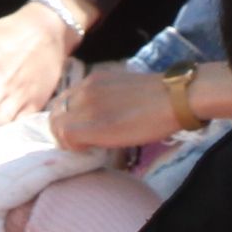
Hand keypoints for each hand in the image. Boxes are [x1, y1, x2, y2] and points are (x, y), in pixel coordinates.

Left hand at [53, 61, 219, 151]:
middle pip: (55, 112)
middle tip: (82, 144)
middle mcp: (84, 88)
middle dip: (63, 130)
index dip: (68, 118)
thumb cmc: (162, 97)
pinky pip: (66, 137)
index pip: (65, 99)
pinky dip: (73, 147)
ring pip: (56, 125)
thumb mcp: (127, 90)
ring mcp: (86, 105)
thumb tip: (105, 116)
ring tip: (87, 148)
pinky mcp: (92, 124)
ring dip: (67, 140)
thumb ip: (109, 99)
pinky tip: (91, 151)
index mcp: (94, 79)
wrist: (176, 97)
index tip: (81, 131)